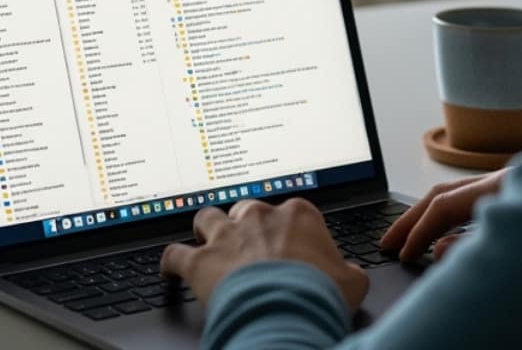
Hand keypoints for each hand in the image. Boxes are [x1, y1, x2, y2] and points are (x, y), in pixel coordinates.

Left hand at [160, 198, 368, 309]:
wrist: (285, 310)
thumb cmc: (319, 294)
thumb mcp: (352, 282)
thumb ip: (349, 271)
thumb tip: (351, 275)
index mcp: (297, 214)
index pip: (291, 213)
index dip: (288, 233)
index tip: (289, 248)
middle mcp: (259, 216)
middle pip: (246, 211)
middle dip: (246, 226)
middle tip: (250, 248)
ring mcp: (226, 235)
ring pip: (207, 218)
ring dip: (207, 230)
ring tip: (207, 243)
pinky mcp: (200, 261)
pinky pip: (174, 255)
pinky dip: (170, 264)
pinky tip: (168, 271)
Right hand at [380, 168, 506, 262]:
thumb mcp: (518, 251)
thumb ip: (472, 248)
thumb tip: (436, 250)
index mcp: (502, 188)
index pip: (444, 205)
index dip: (419, 231)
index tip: (404, 255)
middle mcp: (503, 179)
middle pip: (443, 192)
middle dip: (412, 218)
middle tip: (388, 242)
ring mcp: (510, 184)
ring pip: (455, 193)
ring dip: (427, 216)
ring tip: (407, 237)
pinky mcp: (517, 194)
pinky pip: (470, 199)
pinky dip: (449, 215)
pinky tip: (441, 232)